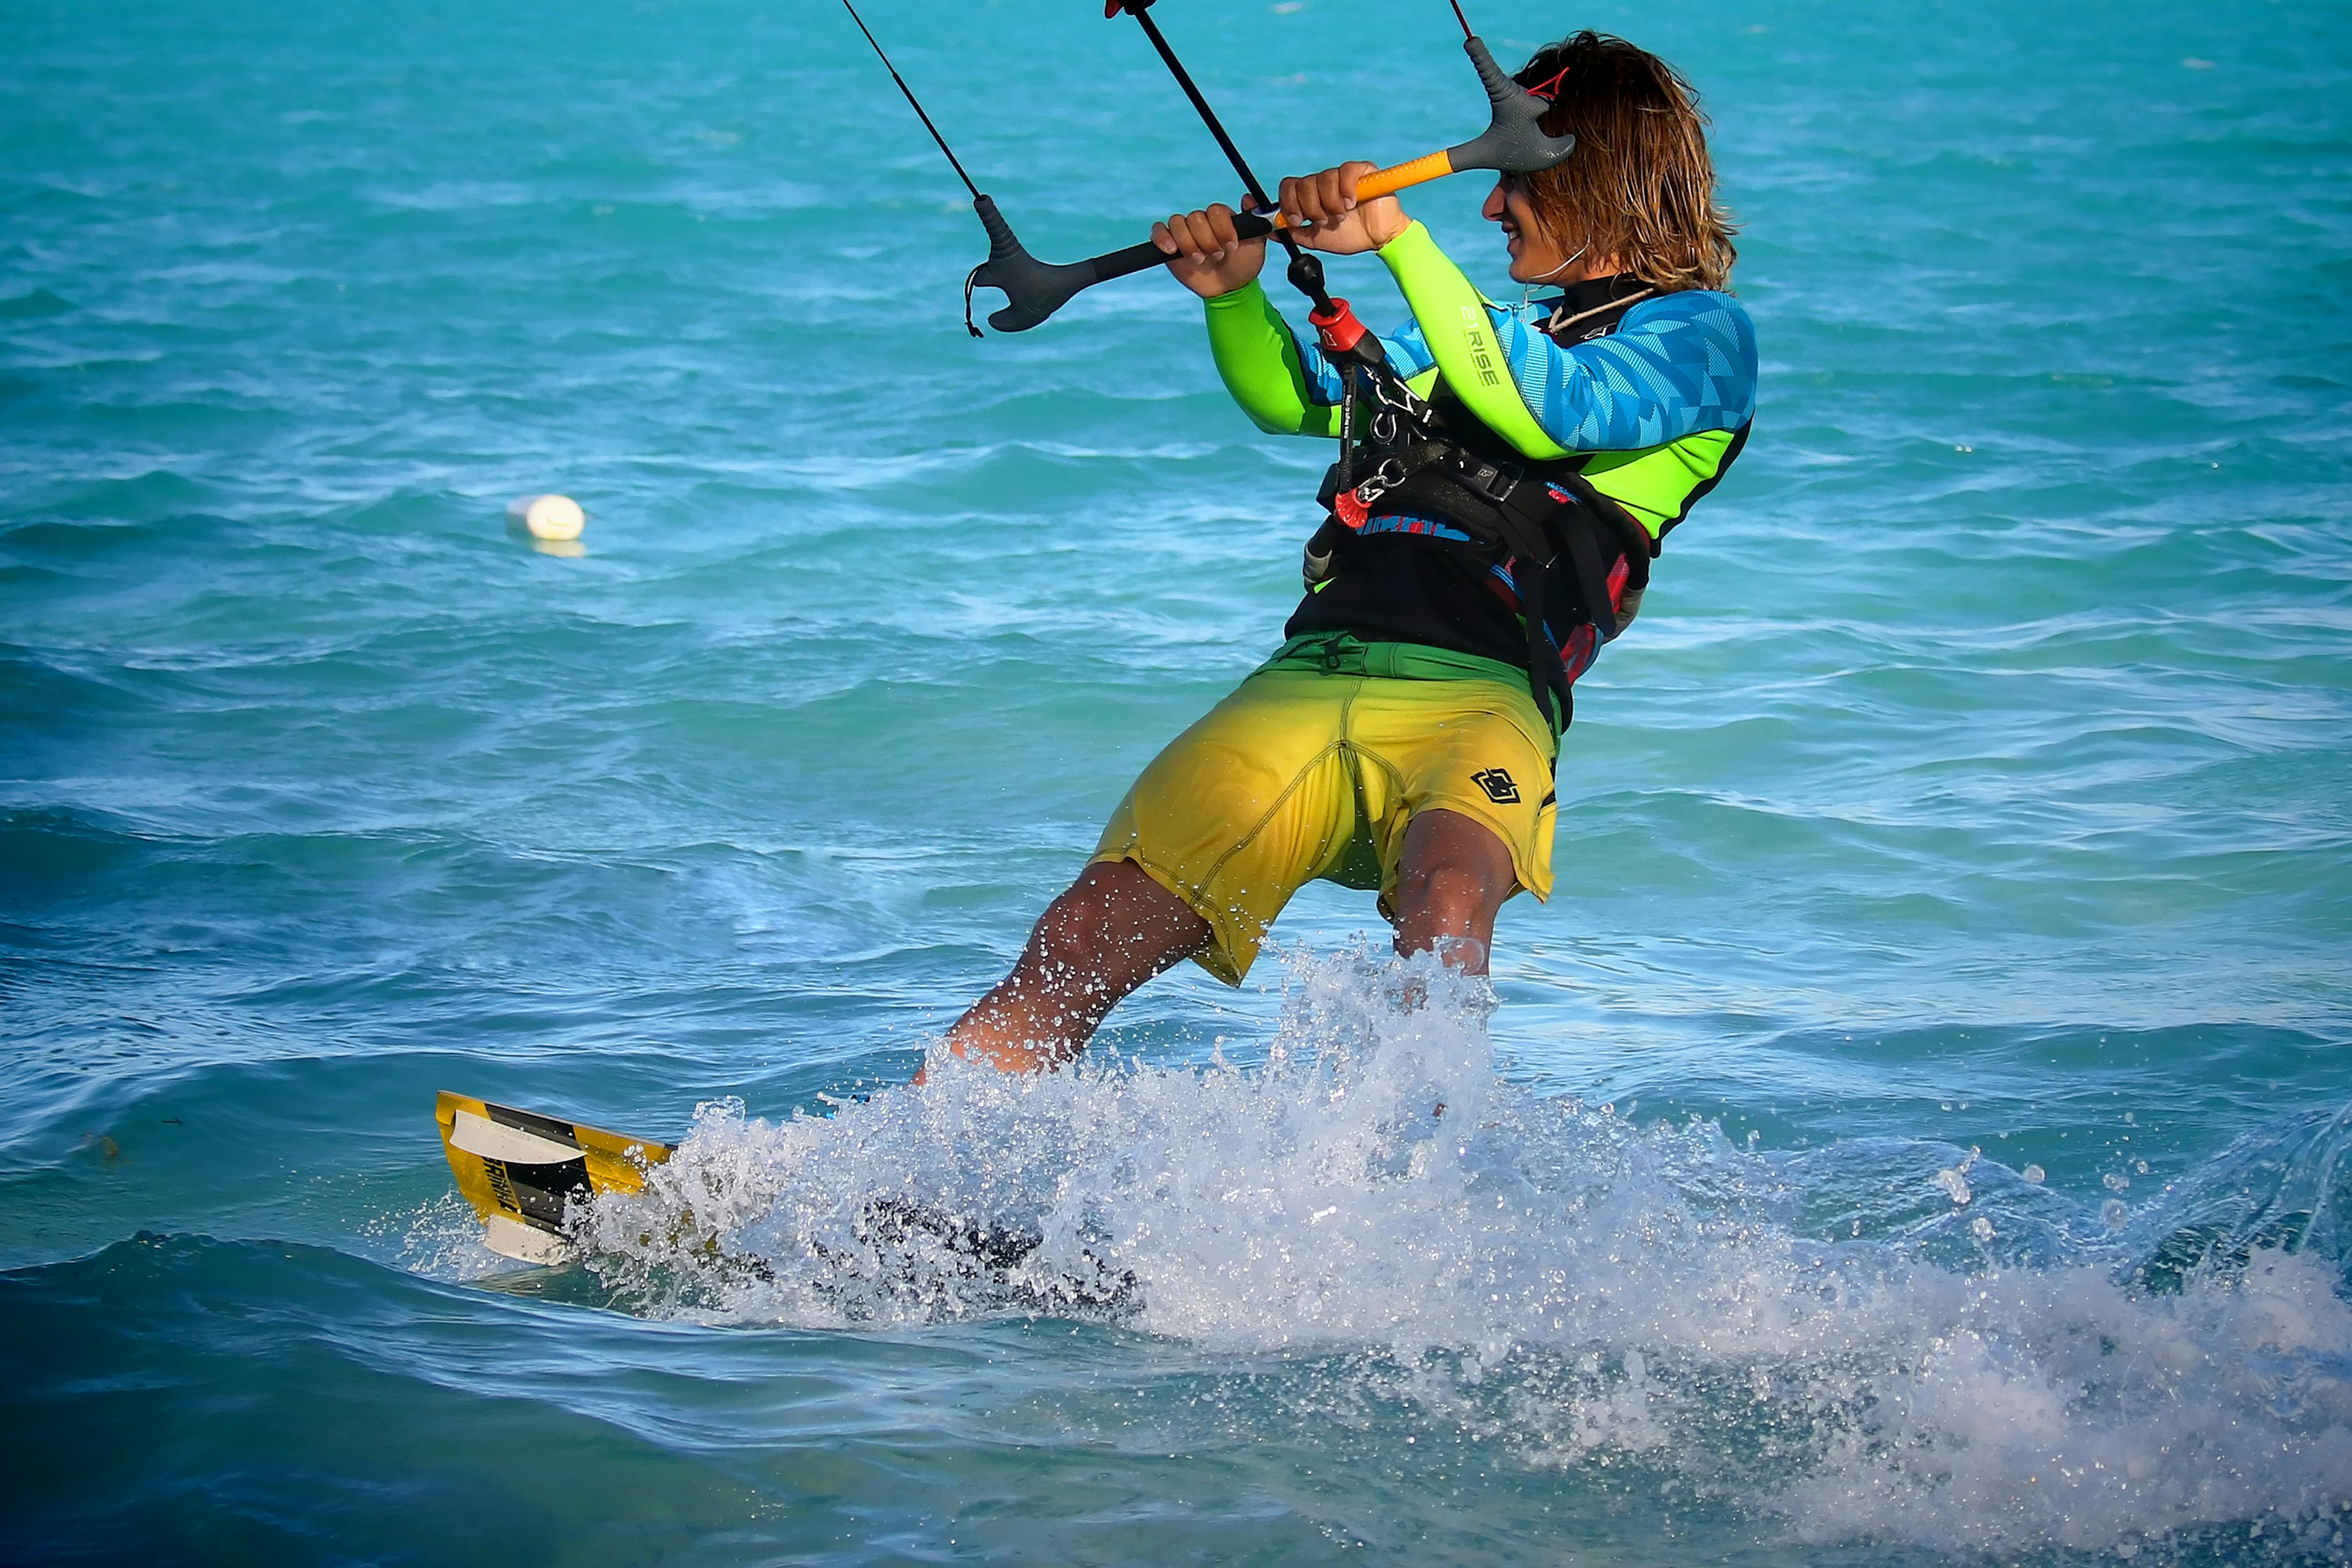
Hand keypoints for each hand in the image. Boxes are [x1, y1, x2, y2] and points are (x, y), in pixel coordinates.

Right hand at [1153, 201, 1265, 298]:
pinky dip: (1162, 238)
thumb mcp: (1257, 245)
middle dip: (1207, 240)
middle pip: (1195, 217)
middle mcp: (1202, 222)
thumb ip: (1255, 221)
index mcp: (1221, 217)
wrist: (1230, 288)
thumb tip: (1246, 198)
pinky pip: (1158, 231)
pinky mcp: (1169, 245)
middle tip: (1217, 256)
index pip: (1215, 210)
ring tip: (1199, 260)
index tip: (1231, 246)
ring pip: (1177, 223)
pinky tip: (1171, 250)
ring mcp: (1184, 232)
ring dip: (1188, 243)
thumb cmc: (1243, 265)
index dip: (1222, 228)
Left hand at [1278, 161, 1406, 254]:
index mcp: (1311, 195)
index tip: (1296, 220)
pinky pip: (1345, 171)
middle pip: (1303, 183)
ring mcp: (1342, 175)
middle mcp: (1324, 182)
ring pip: (1323, 179)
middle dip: (1311, 208)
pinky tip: (1351, 203)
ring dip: (1330, 203)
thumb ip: (1293, 233)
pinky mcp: (1361, 170)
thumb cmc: (1351, 236)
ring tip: (1342, 216)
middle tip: (1325, 220)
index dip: (1288, 202)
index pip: (1289, 186)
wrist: (1379, 239)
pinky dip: (1345, 189)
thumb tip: (1270, 230)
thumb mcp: (1316, 239)